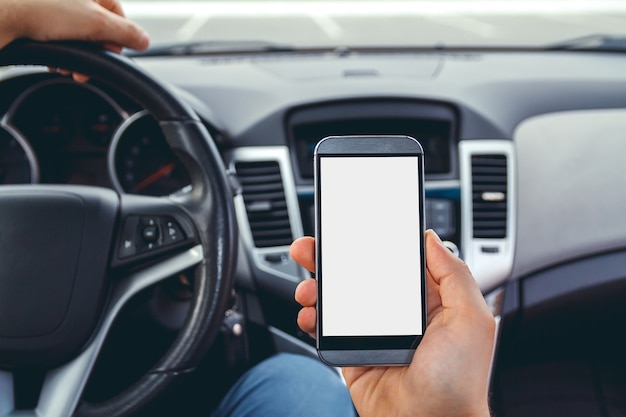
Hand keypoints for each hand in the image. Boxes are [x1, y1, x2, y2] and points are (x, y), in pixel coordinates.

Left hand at [0, 0, 149, 80]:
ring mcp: (55, 9)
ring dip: (77, 59)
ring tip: (68, 68)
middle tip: (86, 69)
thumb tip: (145, 40)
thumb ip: (125, 32)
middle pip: (98, 30)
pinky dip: (61, 55)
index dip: (117, 39)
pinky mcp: (40, 21)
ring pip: (79, 38)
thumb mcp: (95, 23)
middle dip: (94, 54)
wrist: (2, 16)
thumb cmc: (41, 10)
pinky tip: (56, 62)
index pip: (117, 16)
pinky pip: (60, 41)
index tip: (110, 54)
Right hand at [291, 229, 494, 416]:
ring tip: (307, 288)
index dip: (372, 243)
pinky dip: (313, 318)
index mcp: (428, 300)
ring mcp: (373, 333)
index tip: (351, 228)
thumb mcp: (471, 319)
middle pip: (359, 276)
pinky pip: (328, 329)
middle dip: (333, 259)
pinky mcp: (353, 353)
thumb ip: (454, 274)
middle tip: (312, 248)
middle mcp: (398, 314)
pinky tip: (311, 314)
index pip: (395, 261)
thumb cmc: (458, 381)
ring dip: (317, 287)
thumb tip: (432, 238)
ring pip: (338, 299)